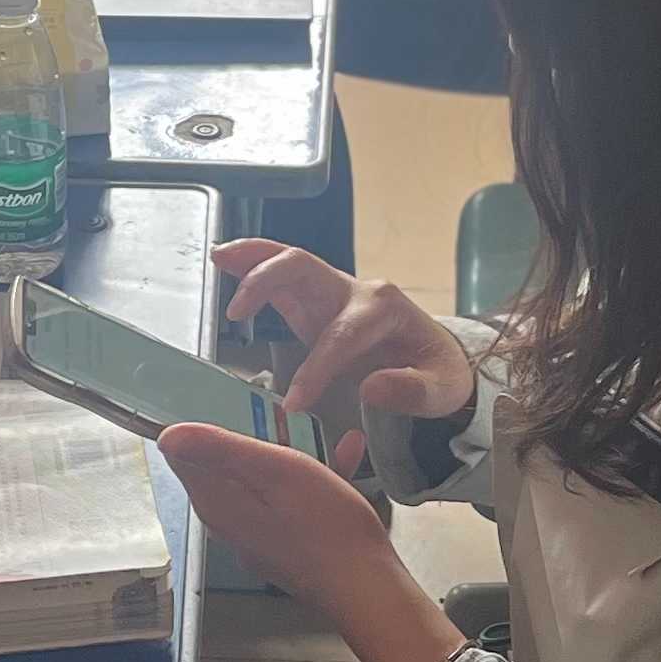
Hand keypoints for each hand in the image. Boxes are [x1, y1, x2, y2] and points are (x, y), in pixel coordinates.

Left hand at [158, 425, 457, 661]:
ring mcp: (260, 535)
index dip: (200, 423)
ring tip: (317, 428)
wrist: (366, 587)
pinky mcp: (288, 543)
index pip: (185, 456)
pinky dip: (311, 475)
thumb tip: (167, 435)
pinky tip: (346, 453)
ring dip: (287, 450)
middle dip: (248, 432)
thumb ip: (221, 450)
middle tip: (277, 408)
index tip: (224, 398)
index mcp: (218, 503)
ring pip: (261, 480)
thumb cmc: (324, 526)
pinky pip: (290, 499)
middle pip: (224, 465)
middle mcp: (230, 522)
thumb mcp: (275, 472)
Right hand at [211, 237, 476, 459]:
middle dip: (268, 282)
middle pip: (305, 268)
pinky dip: (254, 265)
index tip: (294, 403)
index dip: (315, 368)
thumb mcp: (442, 389)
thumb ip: (412, 391)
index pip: (340, 335)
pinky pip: (284, 276)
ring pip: (289, 261)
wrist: (439, 358)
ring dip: (252, 258)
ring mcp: (335, 291)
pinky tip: (226, 261)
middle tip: (235, 313)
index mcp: (385, 309)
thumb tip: (371, 388)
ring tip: (218, 258)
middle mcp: (356, 290)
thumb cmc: (439, 373)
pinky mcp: (318, 300)